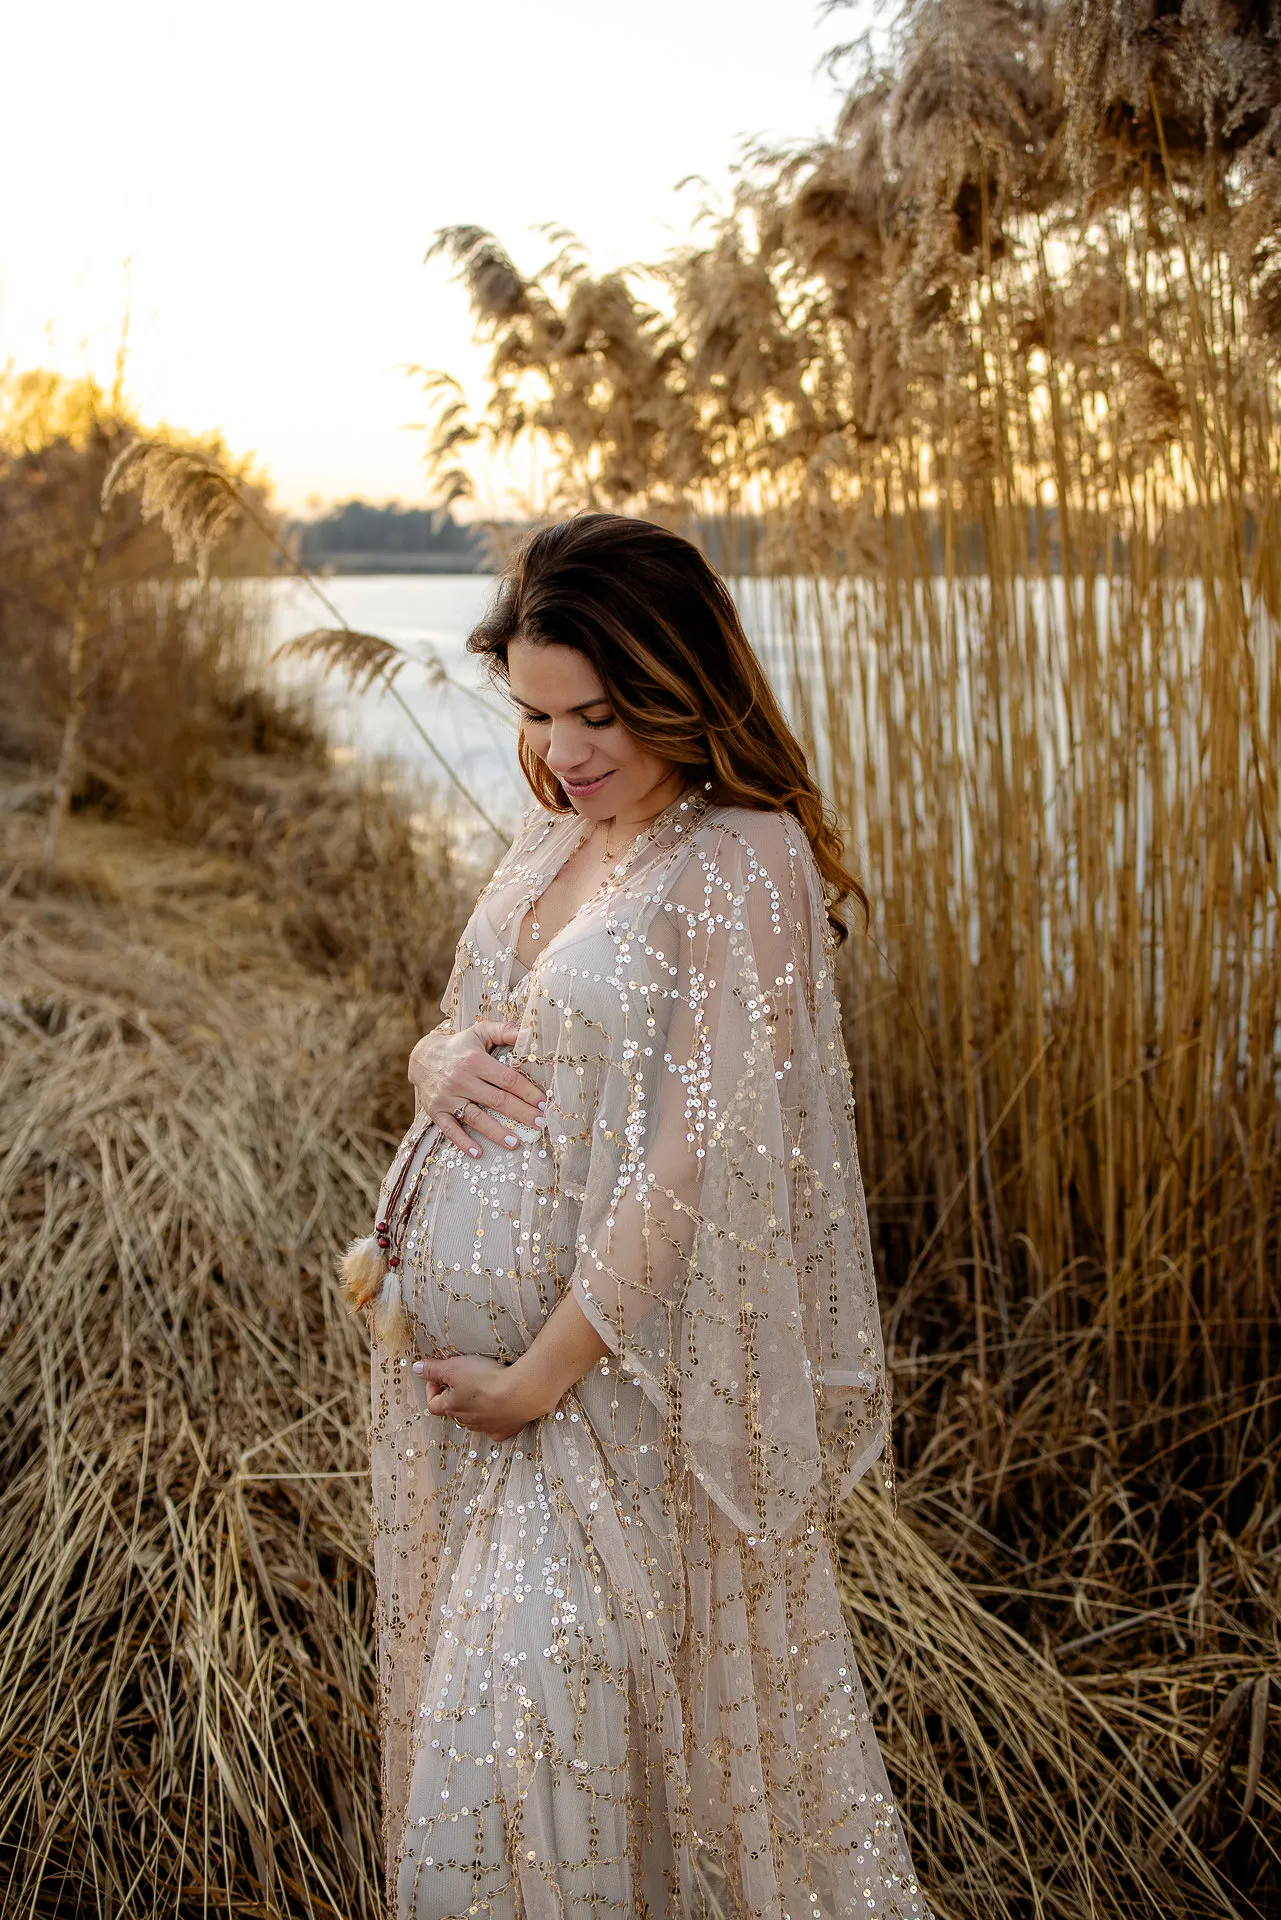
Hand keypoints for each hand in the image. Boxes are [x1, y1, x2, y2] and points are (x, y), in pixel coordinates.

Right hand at [409, 1020, 546, 1155]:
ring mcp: (448, 1097)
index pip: (507, 1079)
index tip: (543, 1103)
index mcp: (475, 1060)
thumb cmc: (460, 1045)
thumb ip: (506, 1031)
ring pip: (476, 1118)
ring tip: (515, 1143)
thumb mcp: (480, 1032)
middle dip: (521, 1113)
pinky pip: (450, 1129)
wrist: (422, 1056)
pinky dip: (463, 1142)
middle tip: (540, 1124)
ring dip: (496, 1132)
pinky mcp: (436, 1110)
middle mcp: (461, 1080)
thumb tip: (530, 1034)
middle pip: (496, 1101)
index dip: (527, 1092)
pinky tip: (478, 1153)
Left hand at [414, 1352, 548, 1442]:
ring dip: (476, 1406)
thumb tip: (416, 1369)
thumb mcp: (454, 1367)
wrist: (521, 1393)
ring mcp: (486, 1428)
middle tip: (465, 1379)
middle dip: (456, 1396)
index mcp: (451, 1408)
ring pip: (475, 1419)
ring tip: (486, 1388)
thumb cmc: (485, 1379)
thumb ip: (433, 1369)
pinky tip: (503, 1405)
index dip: (432, 1388)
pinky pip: (497, 1426)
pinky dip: (497, 1417)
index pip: (433, 1404)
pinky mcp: (506, 1430)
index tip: (439, 1375)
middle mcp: (466, 1422)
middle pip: (455, 1411)